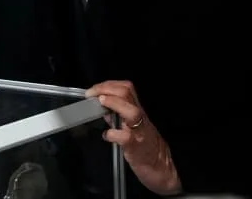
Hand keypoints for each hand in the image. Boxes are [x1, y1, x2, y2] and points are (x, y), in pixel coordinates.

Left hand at [86, 80, 181, 195]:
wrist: (159, 166)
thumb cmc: (144, 146)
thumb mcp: (131, 126)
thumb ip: (117, 116)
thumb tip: (101, 107)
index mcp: (137, 110)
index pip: (125, 88)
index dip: (108, 85)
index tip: (93, 90)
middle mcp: (139, 117)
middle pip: (127, 93)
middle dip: (106, 89)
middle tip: (91, 94)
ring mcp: (139, 131)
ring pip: (132, 111)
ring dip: (114, 103)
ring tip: (101, 102)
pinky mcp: (136, 147)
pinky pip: (125, 137)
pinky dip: (113, 134)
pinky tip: (106, 135)